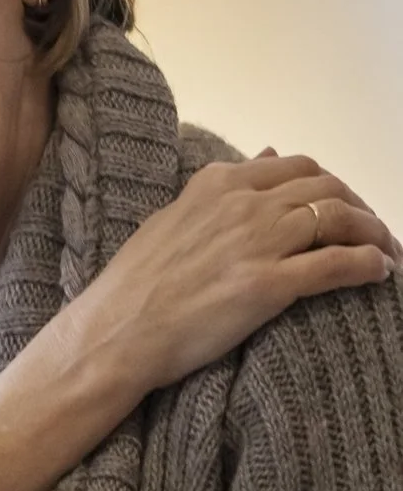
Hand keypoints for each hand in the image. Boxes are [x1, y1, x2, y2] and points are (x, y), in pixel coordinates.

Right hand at [79, 151, 399, 396]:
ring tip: (386, 254)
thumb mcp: (174, 217)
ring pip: (340, 220)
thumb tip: (265, 156)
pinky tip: (381, 273)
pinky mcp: (269, 286)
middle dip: (359, 208)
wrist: (114, 334)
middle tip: (372, 233)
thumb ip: (222, 188)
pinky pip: (338, 265)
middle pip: (327, 188)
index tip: (339, 207)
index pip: (296, 167)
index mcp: (219, 183)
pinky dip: (368, 265)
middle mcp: (244, 204)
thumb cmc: (133, 286)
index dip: (328, 185)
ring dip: (374, 235)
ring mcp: (259, 243)